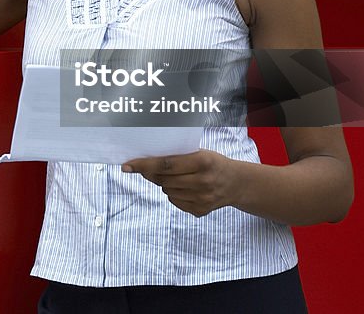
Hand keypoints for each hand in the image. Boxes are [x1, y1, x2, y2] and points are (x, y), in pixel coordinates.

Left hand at [122, 149, 240, 217]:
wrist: (236, 183)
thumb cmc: (212, 163)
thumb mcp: (200, 153)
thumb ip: (176, 158)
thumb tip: (144, 165)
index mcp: (203, 161)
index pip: (165, 165)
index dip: (144, 165)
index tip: (126, 166)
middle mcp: (203, 181)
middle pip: (163, 179)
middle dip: (152, 174)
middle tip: (150, 168)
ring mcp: (202, 199)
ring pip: (167, 191)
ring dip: (165, 183)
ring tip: (179, 177)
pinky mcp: (200, 211)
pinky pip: (174, 202)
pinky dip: (173, 194)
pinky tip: (185, 188)